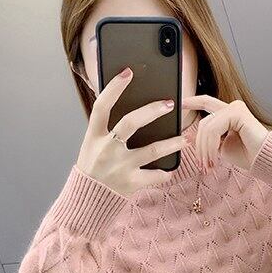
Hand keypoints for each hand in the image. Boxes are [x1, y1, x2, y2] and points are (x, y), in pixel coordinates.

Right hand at [76, 66, 188, 196]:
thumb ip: (108, 128)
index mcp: (94, 136)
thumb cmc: (94, 166)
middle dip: (151, 111)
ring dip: (171, 144)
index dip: (114, 88)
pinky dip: (164, 173)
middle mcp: (106, 149)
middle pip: (130, 123)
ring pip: (151, 151)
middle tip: (169, 104)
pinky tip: (172, 169)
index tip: (128, 72)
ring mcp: (119, 167)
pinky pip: (154, 176)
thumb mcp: (93, 144)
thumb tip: (131, 103)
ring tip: (184, 139)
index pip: (102, 106)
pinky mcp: (130, 183)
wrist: (87, 200)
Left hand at [181, 96, 268, 171]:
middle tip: (202, 166)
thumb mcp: (221, 146)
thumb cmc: (247, 155)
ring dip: (205, 150)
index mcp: (228, 113)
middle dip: (199, 147)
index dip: (192, 102)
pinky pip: (214, 129)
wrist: (263, 160)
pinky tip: (216, 158)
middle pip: (203, 123)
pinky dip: (212, 146)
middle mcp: (232, 107)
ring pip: (207, 127)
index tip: (180, 104)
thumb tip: (190, 138)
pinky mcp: (237, 112)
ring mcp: (235, 108)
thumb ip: (209, 139)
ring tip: (210, 166)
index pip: (207, 103)